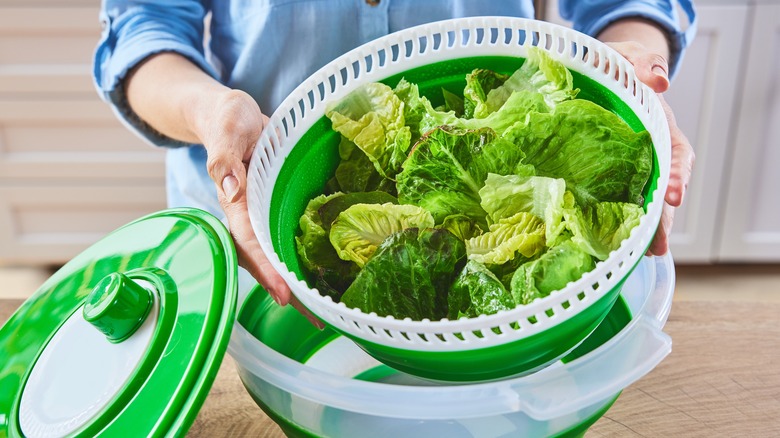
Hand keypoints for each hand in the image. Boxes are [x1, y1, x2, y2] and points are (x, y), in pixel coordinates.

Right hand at [200, 89, 322, 326]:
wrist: (231, 113)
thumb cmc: (227, 118)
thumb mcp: (227, 127)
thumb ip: (225, 157)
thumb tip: (231, 190)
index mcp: (234, 201)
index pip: (251, 241)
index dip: (268, 269)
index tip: (286, 295)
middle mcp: (247, 214)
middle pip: (264, 260)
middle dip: (287, 290)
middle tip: (315, 318)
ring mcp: (261, 214)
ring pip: (276, 254)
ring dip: (296, 282)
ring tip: (322, 311)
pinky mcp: (274, 208)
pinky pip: (286, 237)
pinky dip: (301, 258)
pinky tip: (322, 274)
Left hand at [606, 41, 694, 255]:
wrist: (594, 72)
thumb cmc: (618, 66)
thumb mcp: (631, 58)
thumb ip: (644, 64)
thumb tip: (658, 80)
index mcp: (660, 128)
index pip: (677, 155)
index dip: (677, 177)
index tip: (673, 196)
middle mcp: (649, 153)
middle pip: (662, 190)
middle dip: (662, 219)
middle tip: (657, 245)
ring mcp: (628, 168)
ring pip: (641, 201)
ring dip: (643, 228)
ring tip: (639, 254)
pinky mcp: (604, 176)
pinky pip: (614, 199)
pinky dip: (614, 220)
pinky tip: (609, 242)